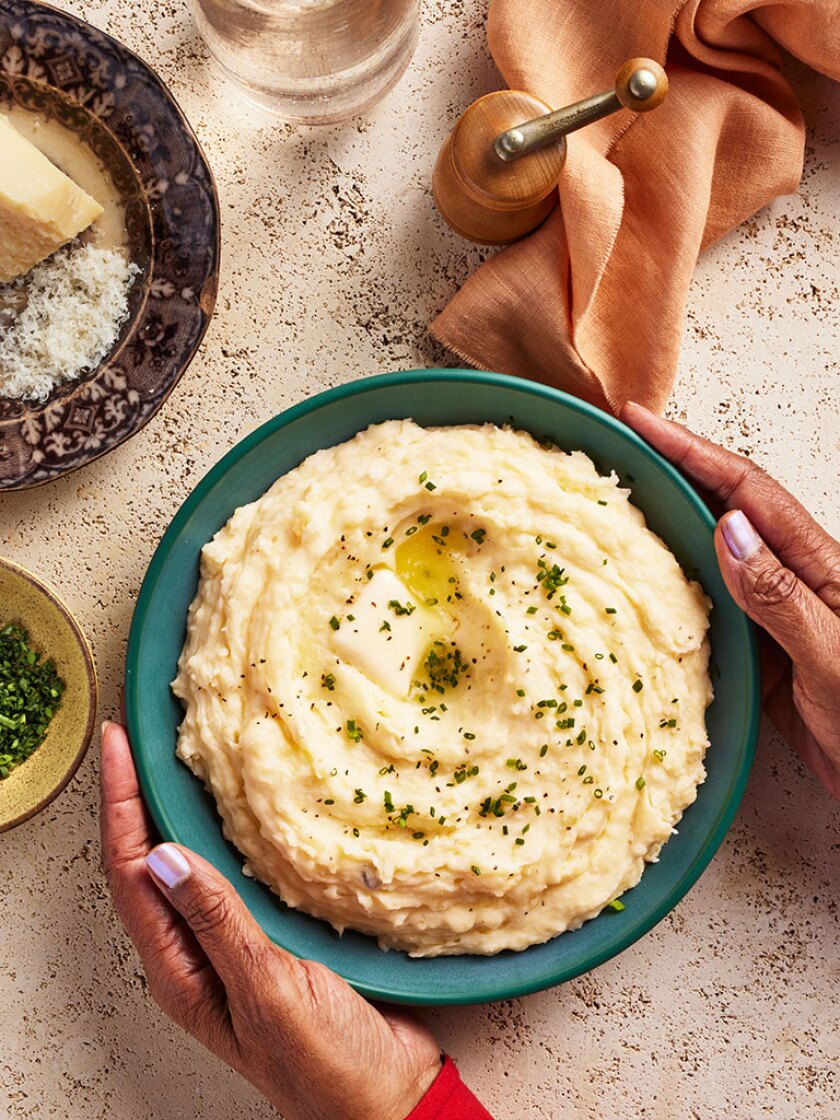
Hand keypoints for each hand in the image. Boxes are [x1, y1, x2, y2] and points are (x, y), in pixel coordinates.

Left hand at [100, 721, 441, 1119]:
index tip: (119, 745)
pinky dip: (224, 835)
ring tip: (175, 759)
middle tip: (138, 738)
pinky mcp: (266, 937)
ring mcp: (229, 946)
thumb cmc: (326, 1064)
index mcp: (178, 971)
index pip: (130, 872)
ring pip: (188, 865)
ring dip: (175, 811)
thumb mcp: (268, 991)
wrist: (386, 1098)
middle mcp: (193, 954)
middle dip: (134, 798)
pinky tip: (239, 810)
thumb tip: (163, 856)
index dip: (119, 804)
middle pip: (147, 863)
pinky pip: (231, 875)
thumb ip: (217, 924)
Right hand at [621, 403, 839, 799]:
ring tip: (617, 508)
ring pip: (711, 556)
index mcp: (818, 564)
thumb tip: (728, 528)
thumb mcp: (831, 655)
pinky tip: (646, 591)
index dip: (692, 451)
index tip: (643, 422)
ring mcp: (776, 615)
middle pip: (726, 508)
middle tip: (618, 452)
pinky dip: (673, 590)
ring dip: (666, 527)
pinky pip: (709, 607)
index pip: (747, 492)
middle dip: (674, 471)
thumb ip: (780, 594)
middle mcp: (794, 580)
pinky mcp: (763, 653)